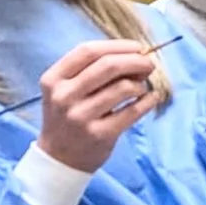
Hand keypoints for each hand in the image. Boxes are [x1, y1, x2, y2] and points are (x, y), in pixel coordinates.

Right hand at [34, 38, 164, 173]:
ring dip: (140, 84)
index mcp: (54, 79)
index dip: (117, 46)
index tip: (137, 47)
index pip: (88, 51)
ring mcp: (81, 116)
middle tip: (150, 64)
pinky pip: (132, 111)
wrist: (60, 158)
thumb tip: (132, 55)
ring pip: (123, 88)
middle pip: (108, 66)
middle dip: (135, 61)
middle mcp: (64, 96)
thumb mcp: (65, 90)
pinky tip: (151, 98)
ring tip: (142, 87)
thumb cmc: (67, 117)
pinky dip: (147, 101)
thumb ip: (89, 72)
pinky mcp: (100, 134)